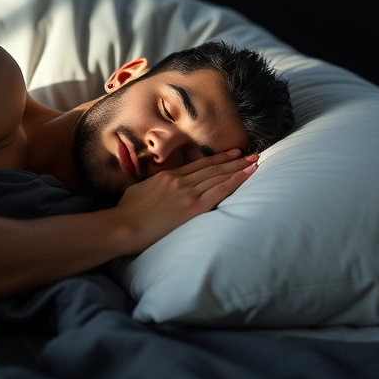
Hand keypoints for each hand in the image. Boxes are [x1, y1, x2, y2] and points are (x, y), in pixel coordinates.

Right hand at [112, 148, 258, 253]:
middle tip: (250, 154)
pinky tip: (247, 175)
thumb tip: (154, 189)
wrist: (124, 225)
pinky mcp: (193, 207)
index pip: (198, 165)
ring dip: (239, 168)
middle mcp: (180, 180)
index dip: (217, 159)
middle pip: (212, 168)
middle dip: (234, 161)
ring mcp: (188, 192)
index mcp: (167, 176)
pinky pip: (220, 190)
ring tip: (254, 162)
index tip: (230, 154)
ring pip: (219, 175)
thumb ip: (151, 186)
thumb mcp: (137, 190)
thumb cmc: (126, 212)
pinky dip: (235, 181)